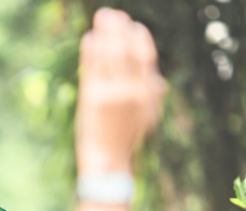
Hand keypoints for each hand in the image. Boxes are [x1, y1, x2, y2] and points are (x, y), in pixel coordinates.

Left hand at [75, 7, 166, 174]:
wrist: (107, 159)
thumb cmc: (127, 137)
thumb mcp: (147, 117)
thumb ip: (152, 96)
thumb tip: (156, 79)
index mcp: (147, 94)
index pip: (145, 58)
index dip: (139, 39)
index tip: (133, 26)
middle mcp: (131, 91)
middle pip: (125, 51)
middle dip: (119, 29)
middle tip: (113, 14)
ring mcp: (111, 94)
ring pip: (108, 55)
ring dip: (104, 33)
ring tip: (101, 18)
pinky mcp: (92, 98)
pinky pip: (91, 67)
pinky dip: (90, 50)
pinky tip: (89, 38)